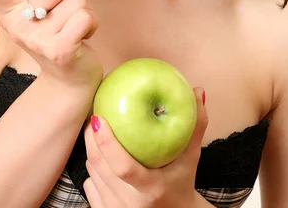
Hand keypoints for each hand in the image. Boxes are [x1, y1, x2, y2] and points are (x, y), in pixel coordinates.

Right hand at [0, 0, 102, 90]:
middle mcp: (18, 27)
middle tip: (65, 10)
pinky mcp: (60, 51)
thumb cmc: (57, 33)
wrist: (69, 80)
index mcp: (8, 13)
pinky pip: (86, 16)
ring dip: (83, 10)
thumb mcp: (39, 11)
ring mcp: (38, 41)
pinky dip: (93, 22)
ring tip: (74, 27)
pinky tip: (84, 37)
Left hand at [83, 88, 207, 207]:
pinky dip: (92, 168)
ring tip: (94, 130)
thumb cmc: (182, 182)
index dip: (107, 142)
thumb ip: (195, 127)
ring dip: (91, 150)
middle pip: (100, 166)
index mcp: (151, 189)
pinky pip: (90, 185)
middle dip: (91, 138)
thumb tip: (197, 91)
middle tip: (94, 116)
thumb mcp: (191, 158)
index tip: (98, 118)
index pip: (123, 167)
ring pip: (92, 174)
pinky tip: (99, 154)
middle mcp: (130, 203)